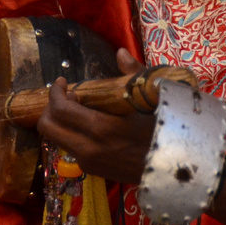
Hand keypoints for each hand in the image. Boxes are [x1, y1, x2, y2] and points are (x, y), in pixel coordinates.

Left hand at [35, 49, 154, 184]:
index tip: (63, 82)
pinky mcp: (94, 172)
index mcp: (101, 128)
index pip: (60, 110)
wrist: (178, 171)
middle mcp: (88, 149)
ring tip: (78, 109)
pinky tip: (89, 125)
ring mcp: (89, 163)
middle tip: (66, 96)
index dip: (55, 92)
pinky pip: (71, 149)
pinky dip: (71, 133)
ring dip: (60, 122)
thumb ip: (134, 75)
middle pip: (47, 128)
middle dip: (50, 108)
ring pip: (56, 139)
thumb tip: (120, 53)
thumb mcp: (153, 100)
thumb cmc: (167, 132)